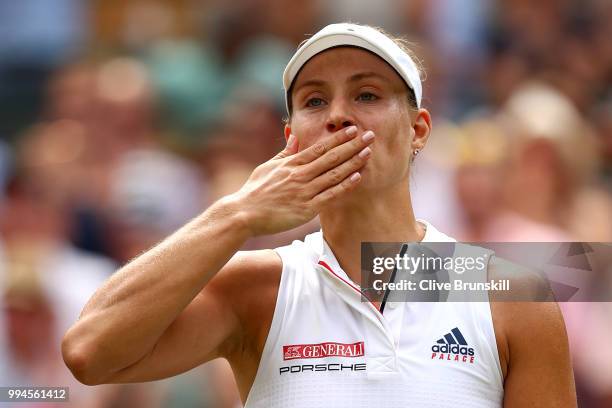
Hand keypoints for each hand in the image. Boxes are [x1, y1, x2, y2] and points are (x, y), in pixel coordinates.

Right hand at [230, 126, 374, 236]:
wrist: (244, 213)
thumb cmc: (255, 191)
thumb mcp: (268, 166)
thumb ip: (285, 152)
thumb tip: (294, 137)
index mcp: (292, 164)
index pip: (320, 147)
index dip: (338, 138)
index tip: (353, 129)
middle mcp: (300, 175)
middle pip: (331, 157)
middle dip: (352, 145)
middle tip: (370, 135)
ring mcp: (304, 191)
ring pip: (334, 174)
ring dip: (353, 163)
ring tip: (368, 153)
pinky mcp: (306, 209)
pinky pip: (329, 195)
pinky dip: (344, 186)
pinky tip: (357, 178)